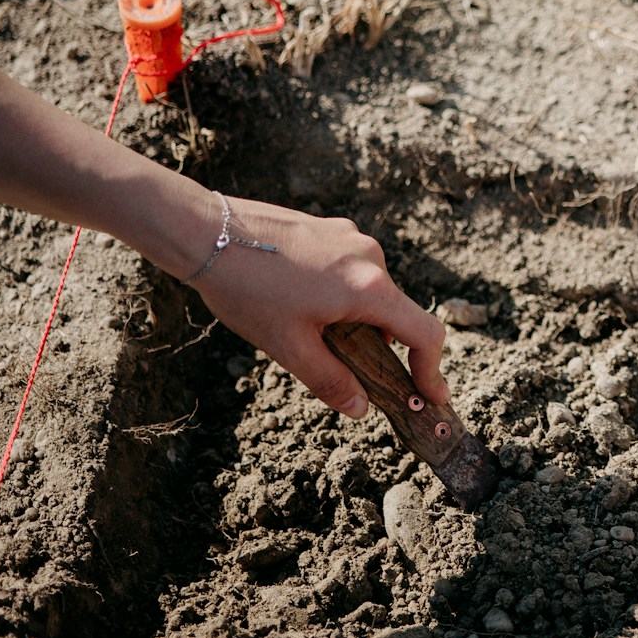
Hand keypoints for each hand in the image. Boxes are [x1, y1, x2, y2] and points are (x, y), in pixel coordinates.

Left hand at [185, 196, 447, 417]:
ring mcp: (352, 238)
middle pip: (395, 312)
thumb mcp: (288, 347)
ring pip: (370, 290)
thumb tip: (360, 409)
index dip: (432, 369)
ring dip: (355, 317)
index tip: (431, 394)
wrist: (205, 232)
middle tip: (347, 368)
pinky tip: (296, 298)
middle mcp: (371, 257)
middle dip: (380, 345)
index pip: (424, 333)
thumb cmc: (246, 290)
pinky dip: (340, 292)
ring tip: (305, 328)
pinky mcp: (332, 228)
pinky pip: (351, 268)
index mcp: (368, 289)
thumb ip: (331, 380)